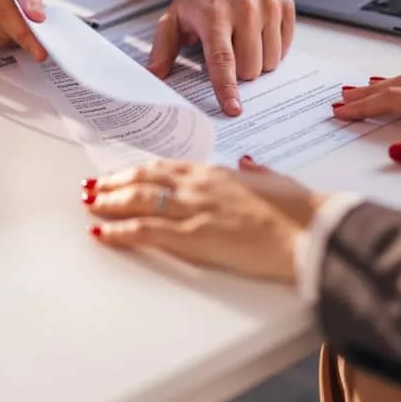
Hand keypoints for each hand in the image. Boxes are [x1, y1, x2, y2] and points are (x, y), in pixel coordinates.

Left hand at [83, 156, 323, 282]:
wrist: (309, 231)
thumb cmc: (299, 210)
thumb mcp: (276, 181)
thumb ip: (257, 173)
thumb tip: (248, 165)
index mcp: (218, 173)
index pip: (166, 168)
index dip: (139, 171)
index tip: (122, 174)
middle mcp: (200, 186)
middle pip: (146, 180)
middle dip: (115, 184)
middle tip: (93, 187)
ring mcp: (195, 210)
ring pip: (139, 201)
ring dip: (109, 202)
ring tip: (90, 204)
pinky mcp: (194, 236)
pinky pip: (146, 231)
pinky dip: (120, 231)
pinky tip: (103, 232)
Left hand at [147, 0, 295, 116]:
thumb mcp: (175, 16)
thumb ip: (163, 47)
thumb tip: (154, 74)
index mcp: (214, 15)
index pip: (222, 59)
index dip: (227, 87)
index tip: (233, 108)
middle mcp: (244, 9)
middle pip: (250, 67)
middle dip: (240, 72)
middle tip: (230, 54)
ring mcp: (267, 6)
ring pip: (270, 61)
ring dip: (257, 61)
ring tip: (243, 42)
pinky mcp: (284, 5)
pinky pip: (285, 46)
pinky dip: (272, 48)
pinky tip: (259, 34)